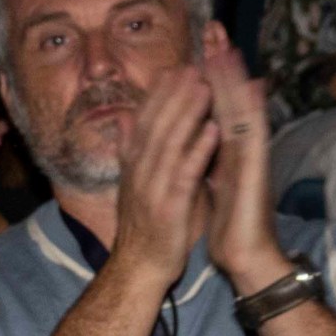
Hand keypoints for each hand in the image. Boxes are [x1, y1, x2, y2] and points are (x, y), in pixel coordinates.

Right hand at [105, 62, 217, 283]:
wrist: (138, 269)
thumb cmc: (144, 226)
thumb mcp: (134, 183)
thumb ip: (132, 149)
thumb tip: (123, 118)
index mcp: (134, 166)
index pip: (144, 121)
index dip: (159, 94)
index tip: (176, 67)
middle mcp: (139, 173)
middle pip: (156, 126)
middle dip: (174, 95)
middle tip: (193, 66)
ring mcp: (152, 190)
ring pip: (169, 144)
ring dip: (186, 114)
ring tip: (204, 87)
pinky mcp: (169, 208)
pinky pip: (184, 174)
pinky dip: (197, 151)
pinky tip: (212, 131)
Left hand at [198, 26, 285, 290]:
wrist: (246, 256)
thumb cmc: (228, 222)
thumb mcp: (210, 180)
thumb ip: (205, 153)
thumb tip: (202, 132)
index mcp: (226, 148)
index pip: (214, 103)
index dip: (206, 74)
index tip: (197, 44)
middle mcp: (240, 146)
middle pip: (230, 96)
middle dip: (221, 63)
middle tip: (213, 28)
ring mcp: (251, 155)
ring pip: (242, 108)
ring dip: (234, 77)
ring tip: (225, 46)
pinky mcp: (256, 171)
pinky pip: (252, 136)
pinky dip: (248, 112)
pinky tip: (246, 90)